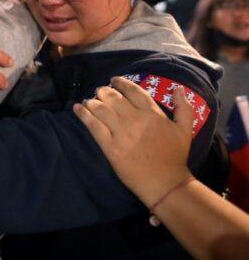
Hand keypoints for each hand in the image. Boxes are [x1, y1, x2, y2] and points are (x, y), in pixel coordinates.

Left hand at [73, 76, 194, 205]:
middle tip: (99, 91)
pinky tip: (77, 108)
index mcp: (152, 114)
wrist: (165, 182)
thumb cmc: (175, 156)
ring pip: (101, 109)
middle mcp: (135, 119)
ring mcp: (121, 132)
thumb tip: (178, 88)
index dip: (121, 83)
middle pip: (114, 98)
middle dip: (104, 91)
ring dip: (92, 101)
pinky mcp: (110, 146)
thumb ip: (183, 108)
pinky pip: (93, 125)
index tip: (114, 80)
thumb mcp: (185, 130)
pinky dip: (83, 114)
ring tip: (88, 100)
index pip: (133, 91)